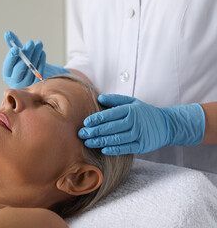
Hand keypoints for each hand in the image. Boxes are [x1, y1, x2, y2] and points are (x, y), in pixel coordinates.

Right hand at [2, 31, 69, 88]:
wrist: (37, 71)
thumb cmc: (25, 61)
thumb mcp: (19, 53)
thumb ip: (13, 44)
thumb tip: (8, 33)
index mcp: (7, 74)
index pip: (8, 66)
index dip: (12, 57)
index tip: (16, 48)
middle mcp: (15, 81)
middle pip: (20, 68)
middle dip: (26, 54)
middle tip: (31, 42)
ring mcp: (27, 84)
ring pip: (31, 69)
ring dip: (35, 54)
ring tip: (39, 44)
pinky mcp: (37, 84)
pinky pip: (39, 71)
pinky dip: (41, 61)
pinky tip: (42, 52)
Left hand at [78, 94, 204, 154]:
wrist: (167, 124)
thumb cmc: (144, 112)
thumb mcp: (132, 102)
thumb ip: (115, 100)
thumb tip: (99, 98)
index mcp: (130, 109)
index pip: (110, 114)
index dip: (96, 119)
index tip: (85, 123)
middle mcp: (134, 121)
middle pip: (111, 127)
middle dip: (94, 131)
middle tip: (81, 134)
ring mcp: (139, 134)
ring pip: (116, 138)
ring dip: (100, 141)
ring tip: (88, 142)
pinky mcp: (142, 145)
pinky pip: (126, 148)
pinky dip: (114, 149)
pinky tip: (103, 149)